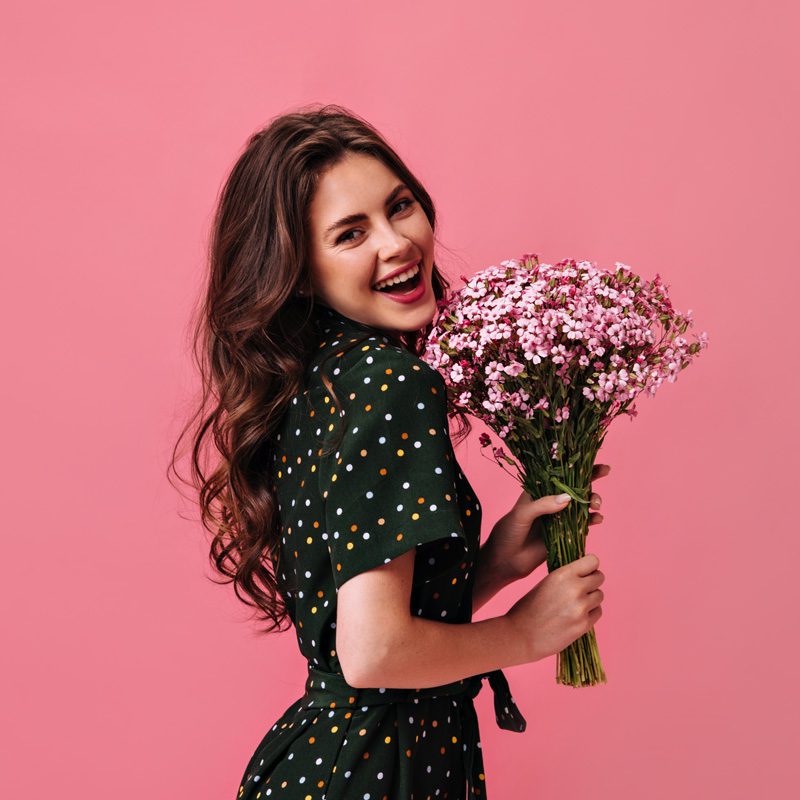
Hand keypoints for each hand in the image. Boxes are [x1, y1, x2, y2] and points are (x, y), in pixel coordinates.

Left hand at [483, 463, 610, 581]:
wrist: (506, 561)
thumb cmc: (508, 533)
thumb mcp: (521, 515)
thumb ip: (542, 505)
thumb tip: (568, 497)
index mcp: (538, 490)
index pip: (559, 474)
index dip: (578, 466)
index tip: (596, 464)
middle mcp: (550, 501)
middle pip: (575, 486)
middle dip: (592, 478)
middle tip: (604, 474)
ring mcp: (559, 517)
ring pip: (581, 504)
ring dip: (592, 500)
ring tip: (596, 505)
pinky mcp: (565, 533)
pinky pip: (582, 524)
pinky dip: (592, 520)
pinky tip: (597, 519)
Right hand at [506, 552, 604, 662]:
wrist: (521, 635)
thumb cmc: (528, 608)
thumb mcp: (545, 583)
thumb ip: (566, 577)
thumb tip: (584, 573)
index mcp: (562, 575)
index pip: (593, 561)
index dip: (590, 566)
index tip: (585, 571)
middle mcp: (574, 589)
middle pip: (599, 578)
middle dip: (592, 582)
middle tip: (581, 589)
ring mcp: (581, 608)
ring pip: (600, 595)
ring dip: (591, 598)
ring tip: (576, 604)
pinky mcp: (584, 625)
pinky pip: (597, 612)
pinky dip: (590, 613)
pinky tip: (576, 616)